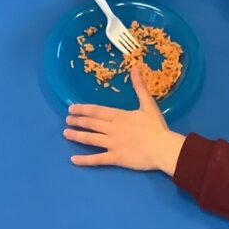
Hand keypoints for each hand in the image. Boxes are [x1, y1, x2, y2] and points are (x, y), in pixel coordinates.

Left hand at [64, 66, 185, 173]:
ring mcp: (112, 144)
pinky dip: (84, 160)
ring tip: (66, 134)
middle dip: (77, 121)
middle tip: (67, 119)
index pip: (96, 110)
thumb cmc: (156, 126)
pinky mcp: (115, 158)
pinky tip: (73, 160)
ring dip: (77, 136)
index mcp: (118, 115)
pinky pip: (97, 160)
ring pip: (90, 139)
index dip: (82, 109)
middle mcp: (112, 129)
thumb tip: (135, 67)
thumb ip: (139, 86)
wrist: (162, 148)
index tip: (71, 108)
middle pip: (91, 124)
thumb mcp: (148, 103)